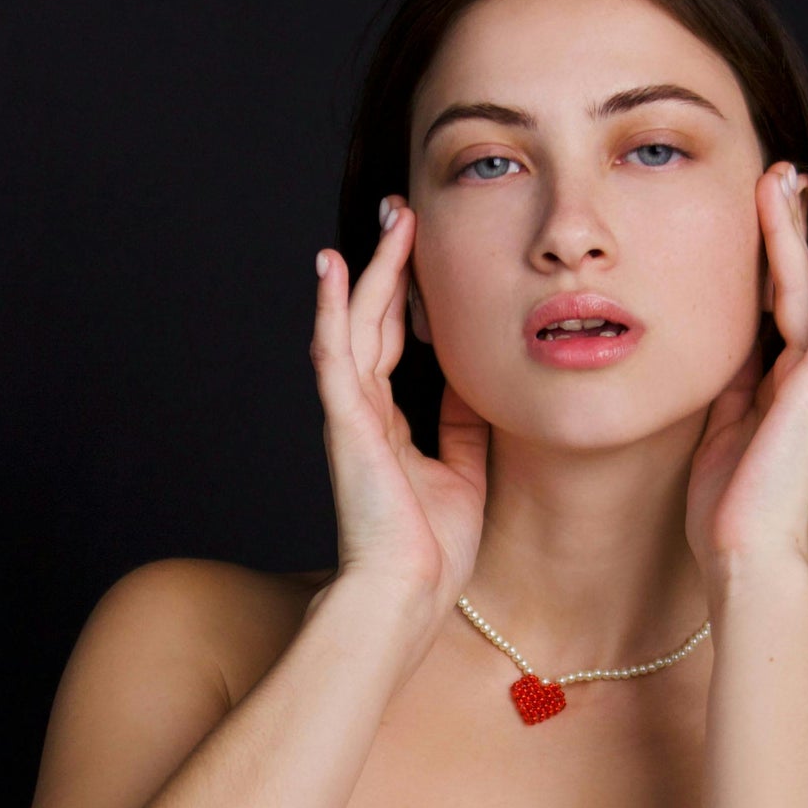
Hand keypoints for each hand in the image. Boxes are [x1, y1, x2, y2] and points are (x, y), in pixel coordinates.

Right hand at [311, 197, 488, 612]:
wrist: (406, 597)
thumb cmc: (431, 552)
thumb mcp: (463, 472)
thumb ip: (462, 425)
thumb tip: (474, 379)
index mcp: (390, 425)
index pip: (396, 343)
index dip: (409, 296)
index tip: (424, 252)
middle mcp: (364, 412)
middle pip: (374, 320)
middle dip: (390, 263)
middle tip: (404, 210)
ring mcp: (351, 415)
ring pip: (356, 324)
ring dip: (372, 268)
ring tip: (389, 217)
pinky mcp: (345, 424)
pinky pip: (335, 355)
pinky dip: (332, 309)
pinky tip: (335, 268)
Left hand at [684, 161, 807, 581]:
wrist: (749, 561)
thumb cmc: (729, 516)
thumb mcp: (718, 437)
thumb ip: (725, 391)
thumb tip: (718, 353)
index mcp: (775, 391)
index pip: (770, 310)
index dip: (764, 261)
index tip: (756, 215)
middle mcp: (801, 381)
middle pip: (792, 287)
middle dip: (782, 229)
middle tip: (778, 174)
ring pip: (805, 292)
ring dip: (793, 235)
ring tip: (786, 180)